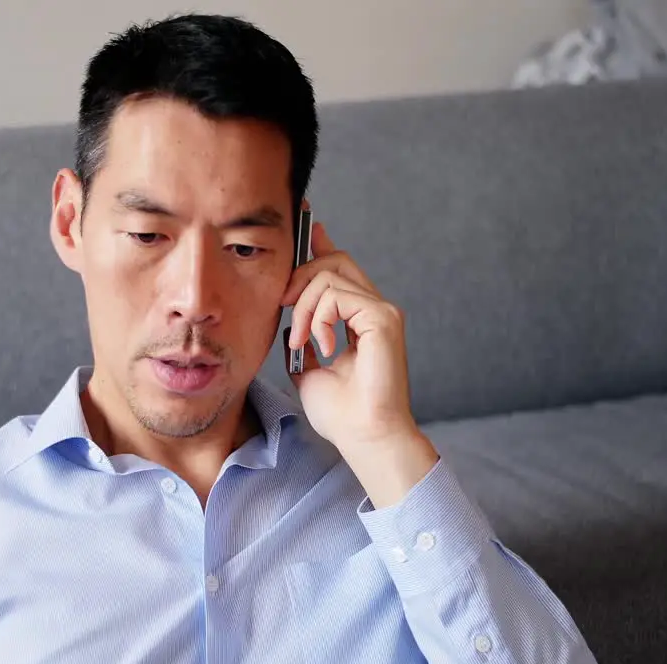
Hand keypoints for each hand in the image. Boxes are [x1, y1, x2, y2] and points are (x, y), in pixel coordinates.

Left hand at [281, 209, 438, 506]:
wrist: (363, 436)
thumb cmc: (340, 413)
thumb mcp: (307, 368)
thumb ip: (303, 339)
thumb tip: (290, 323)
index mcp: (359, 317)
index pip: (339, 266)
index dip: (320, 243)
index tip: (306, 224)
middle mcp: (374, 309)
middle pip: (333, 260)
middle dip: (299, 275)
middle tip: (284, 307)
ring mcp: (382, 311)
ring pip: (329, 274)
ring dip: (304, 307)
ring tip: (303, 342)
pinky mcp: (383, 319)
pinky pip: (337, 295)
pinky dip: (318, 317)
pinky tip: (319, 345)